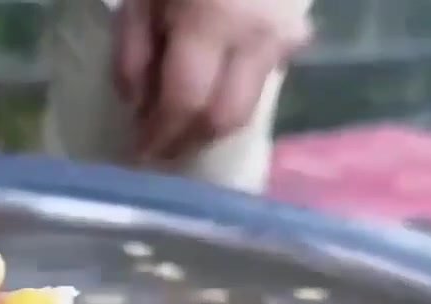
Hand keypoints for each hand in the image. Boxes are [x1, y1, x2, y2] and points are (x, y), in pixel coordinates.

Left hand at [114, 0, 311, 164]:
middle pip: (224, 118)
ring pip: (250, 104)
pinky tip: (212, 83)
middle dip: (187, 140)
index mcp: (212, 23)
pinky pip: (265, 75)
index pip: (184, 103)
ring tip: (180, 122)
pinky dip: (235, 90)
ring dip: (211, 123)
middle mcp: (256, 38)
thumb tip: (139, 105)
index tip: (137, 153)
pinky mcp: (297, 29)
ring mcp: (284, 34)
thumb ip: (134, 49)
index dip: (159, 135)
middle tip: (157, 146)